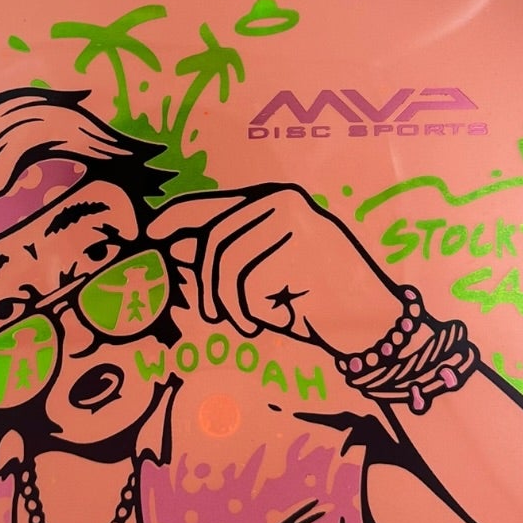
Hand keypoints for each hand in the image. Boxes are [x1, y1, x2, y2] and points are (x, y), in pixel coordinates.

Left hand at [148, 186, 403, 354]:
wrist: (372, 320)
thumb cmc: (317, 298)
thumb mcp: (268, 270)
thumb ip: (228, 254)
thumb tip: (172, 252)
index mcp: (272, 200)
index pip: (210, 207)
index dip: (175, 221)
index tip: (150, 236)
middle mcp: (279, 202)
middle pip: (214, 242)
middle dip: (205, 285)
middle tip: (212, 315)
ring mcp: (289, 222)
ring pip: (227, 266)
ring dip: (230, 304)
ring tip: (250, 322)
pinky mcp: (296, 248)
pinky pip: (247, 286)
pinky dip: (250, 312)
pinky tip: (271, 320)